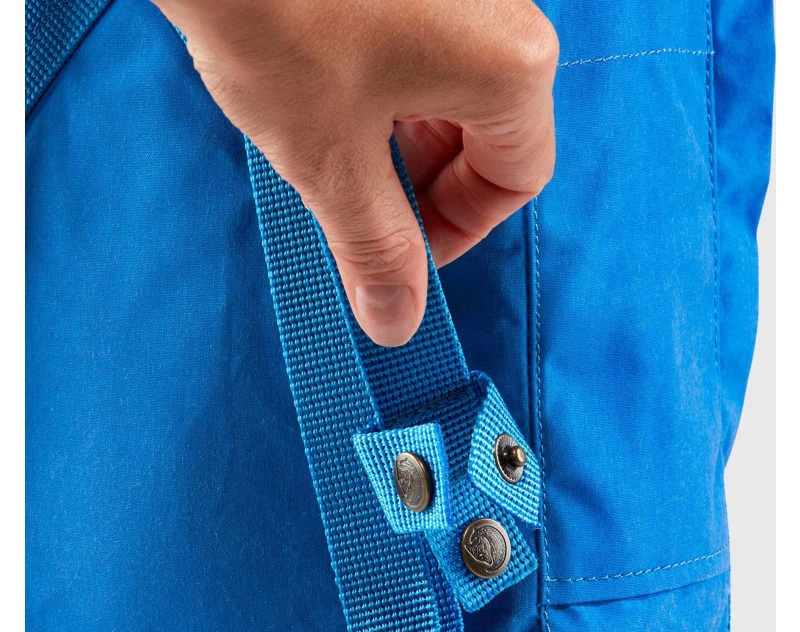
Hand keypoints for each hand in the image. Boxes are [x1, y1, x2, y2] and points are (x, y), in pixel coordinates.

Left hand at [152, 0, 557, 345]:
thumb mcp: (332, 157)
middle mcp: (500, 13)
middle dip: (427, 190)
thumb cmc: (276, 10)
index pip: (515, 181)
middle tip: (364, 213)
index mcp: (508, 68)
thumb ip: (374, 247)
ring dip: (402, 145)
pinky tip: (330, 98)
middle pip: (489, 135)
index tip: (404, 256)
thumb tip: (396, 320)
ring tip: (338, 155)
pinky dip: (387, 93)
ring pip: (452, 92)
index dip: (459, 233)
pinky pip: (422, 48)